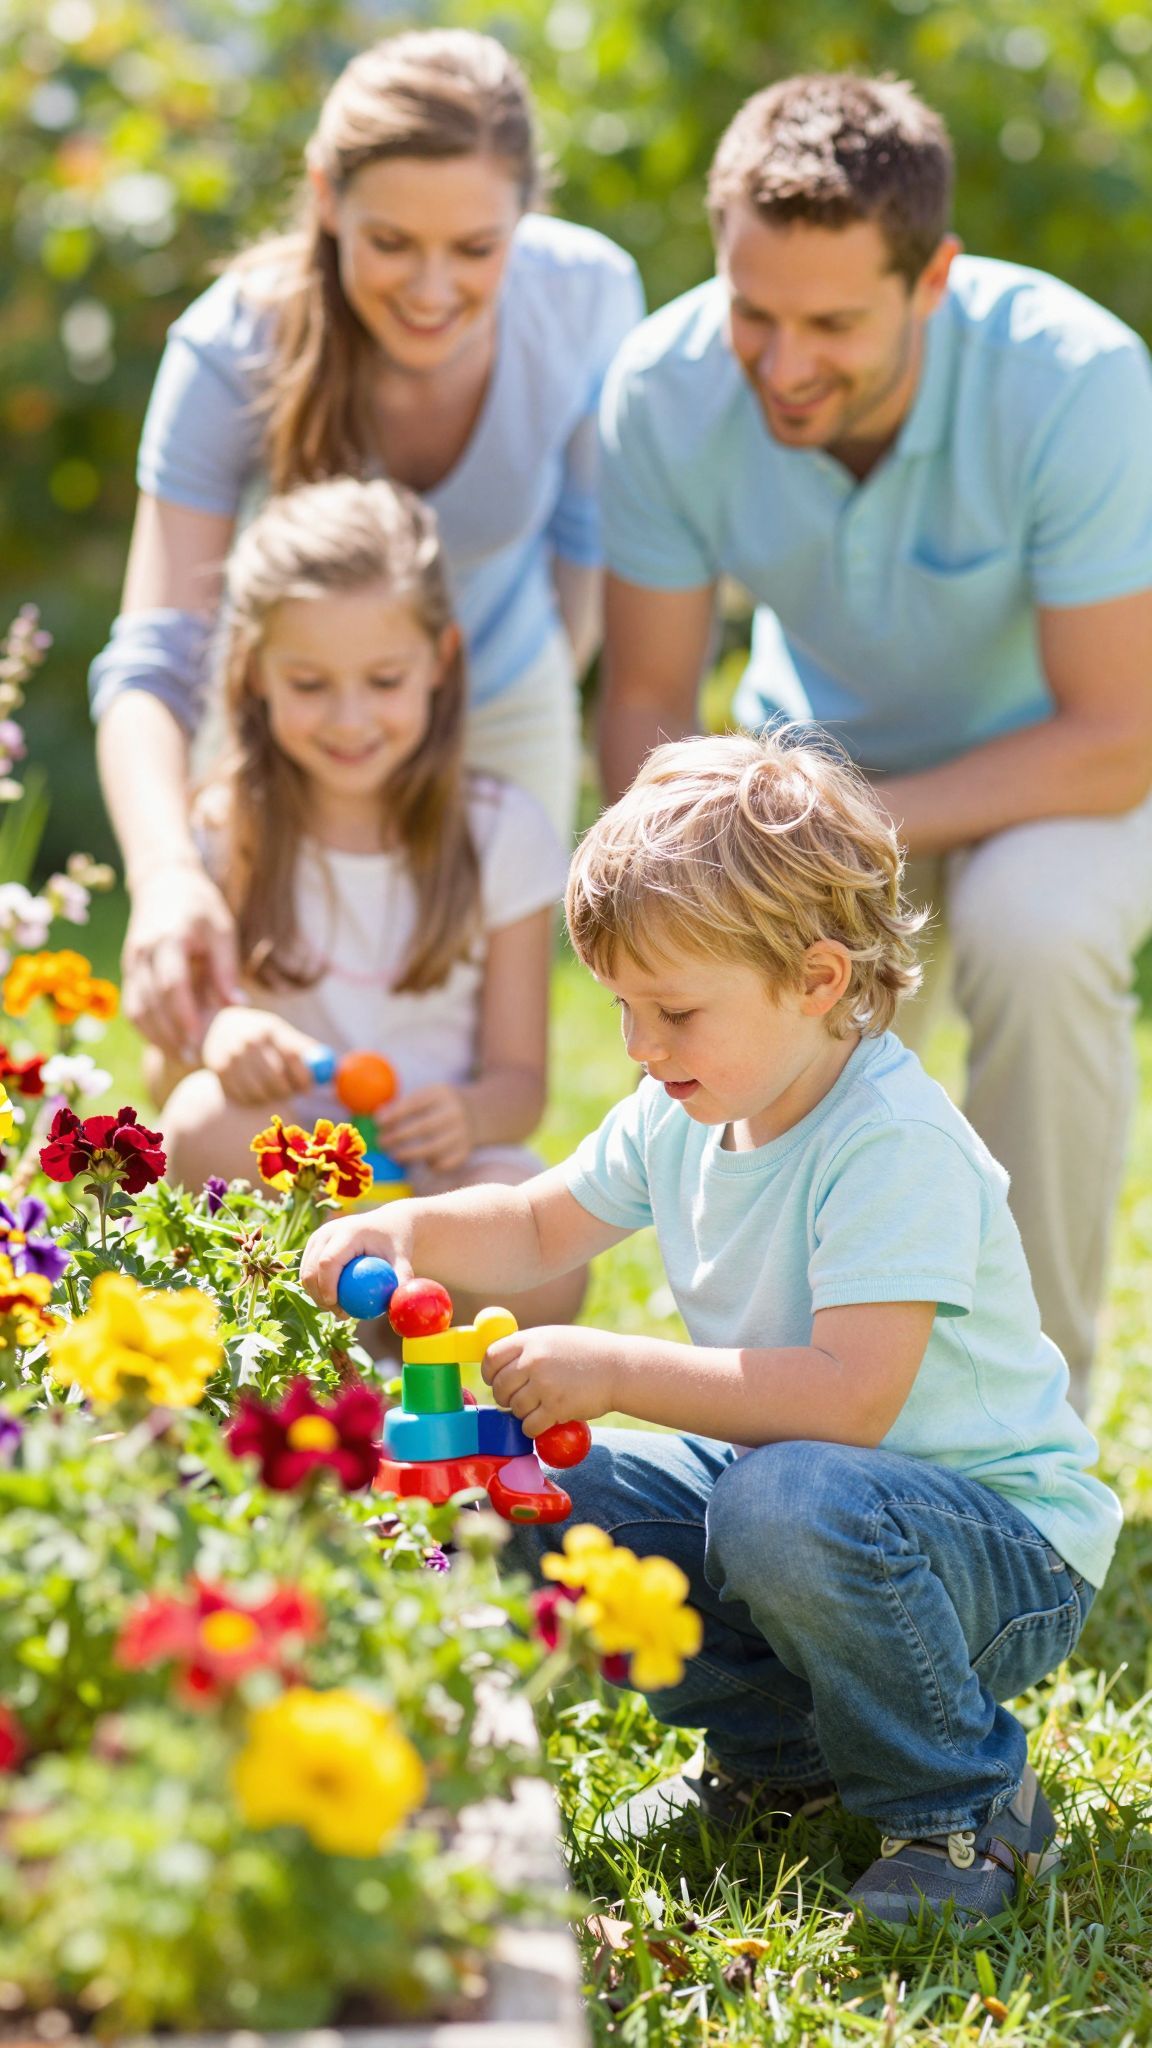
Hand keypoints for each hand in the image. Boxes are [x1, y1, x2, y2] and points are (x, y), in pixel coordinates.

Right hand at [122, 861, 241, 1061]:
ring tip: (181, 1055)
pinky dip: (146, 1028)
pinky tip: (166, 1041)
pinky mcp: (128, 971)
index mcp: (168, 940)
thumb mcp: (222, 930)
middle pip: (150, 1003)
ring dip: (156, 1037)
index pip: (171, 985)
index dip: (183, 1016)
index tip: (198, 1040)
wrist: (163, 883)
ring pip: (136, 1009)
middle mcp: (142, 953)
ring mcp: (130, 963)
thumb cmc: (200, 908)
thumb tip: (236, 1006)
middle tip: (193, 1057)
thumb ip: (226, 968)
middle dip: (170, 1034)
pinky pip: (132, 1006)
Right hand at [201, 1007, 317, 1106]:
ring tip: (271, 1091)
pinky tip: (253, 1090)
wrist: (225, 1026)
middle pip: (274, 1077)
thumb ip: (306, 1050)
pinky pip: (240, 1095)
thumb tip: (331, 1071)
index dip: (304, 1077)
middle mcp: (249, 1040)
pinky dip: (250, 1098)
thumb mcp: (284, 1033)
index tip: (308, 1089)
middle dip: (286, 1091)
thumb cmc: (265, 1035)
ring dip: (268, 1097)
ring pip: (257, 1090)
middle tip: (290, 1095)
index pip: (292, 1056)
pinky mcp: (217, 1069)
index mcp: (270, 1029)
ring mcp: (231, 1055)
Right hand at [300, 1207, 419, 1312]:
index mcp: (348, 1232)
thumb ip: (402, 1279)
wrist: (385, 1224)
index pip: (328, 1262)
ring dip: (316, 1295)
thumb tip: (398, 1305)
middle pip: (311, 1269)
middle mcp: (328, 1231)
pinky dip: (317, 1288)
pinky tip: (335, 1301)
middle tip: (341, 1314)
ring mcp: (318, 1236)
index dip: (327, 1286)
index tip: (337, 1306)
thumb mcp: (402, 1259)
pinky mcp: (314, 1243)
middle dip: (320, 1296)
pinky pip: (308, 1271)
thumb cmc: (395, 1243)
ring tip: (340, 1310)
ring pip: (305, 1272)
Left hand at [374, 1084, 473, 1171]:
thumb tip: (379, 1117)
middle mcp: (455, 1112)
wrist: (482, 1112)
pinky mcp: (466, 1151)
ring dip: (408, 1155)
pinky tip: (423, 1161)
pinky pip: (444, 1163)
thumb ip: (404, 1104)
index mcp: (442, 1094)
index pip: (414, 1105)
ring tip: (394, 1156)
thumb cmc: (442, 1105)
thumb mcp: (428, 1095)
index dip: (394, 1115)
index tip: (378, 1123)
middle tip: (381, 1143)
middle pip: (422, 1128)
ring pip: (432, 1149)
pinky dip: (430, 1164)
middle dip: (397, 1138)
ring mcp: (463, 1133)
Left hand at [481, 1326, 619, 1436]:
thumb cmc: (589, 1353)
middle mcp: (534, 1360)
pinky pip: (529, 1425)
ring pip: (514, 1408)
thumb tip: (499, 1363)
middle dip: (505, 1396)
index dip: (489, 1373)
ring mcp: (544, 1385)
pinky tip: (546, 1420)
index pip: (491, 1357)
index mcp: (531, 1340)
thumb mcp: (555, 1338)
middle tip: (518, 1399)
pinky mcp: (556, 1408)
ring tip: (540, 1407)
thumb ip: (529, 1348)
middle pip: (499, 1386)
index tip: (494, 1380)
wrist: (621, 1369)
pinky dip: (534, 1427)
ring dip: (523, 1412)